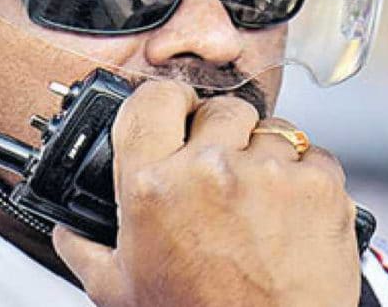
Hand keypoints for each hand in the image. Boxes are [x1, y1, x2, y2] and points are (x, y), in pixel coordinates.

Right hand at [53, 79, 361, 306]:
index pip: (153, 99)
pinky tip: (291, 216)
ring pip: (270, 129)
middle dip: (221, 136)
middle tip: (221, 178)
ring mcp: (268, 173)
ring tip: (259, 204)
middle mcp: (209, 169)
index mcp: (152, 185)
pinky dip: (306, 180)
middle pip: (219, 109)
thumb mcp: (120, 291)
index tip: (176, 114)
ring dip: (265, 157)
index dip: (166, 104)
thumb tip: (69, 230)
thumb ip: (86, 249)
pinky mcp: (318, 185)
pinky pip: (313, 156)